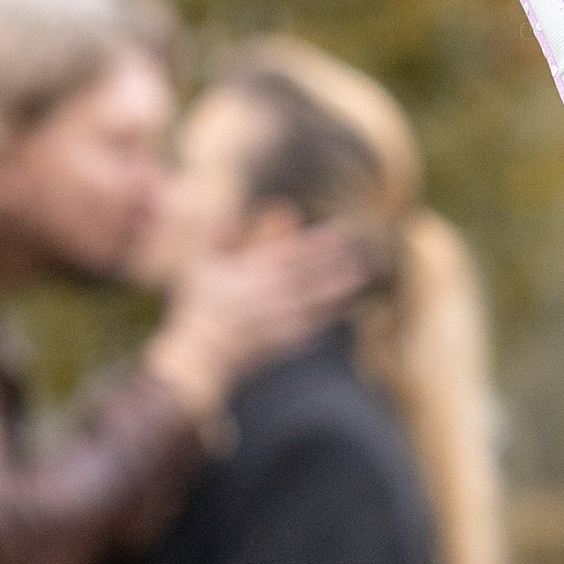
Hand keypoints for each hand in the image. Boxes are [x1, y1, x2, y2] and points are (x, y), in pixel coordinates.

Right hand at [141, 225, 370, 418]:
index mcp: (255, 274)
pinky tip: (345, 307)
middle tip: (361, 249)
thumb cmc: (201, 307)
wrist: (205, 352)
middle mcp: (273, 294)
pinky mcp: (285, 340)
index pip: (296, 254)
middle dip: (338, 261)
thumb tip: (227, 212)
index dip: (321, 243)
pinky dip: (331, 314)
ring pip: (318, 299)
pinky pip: (313, 325)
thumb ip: (217, 237)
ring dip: (341, 286)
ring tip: (362, 274)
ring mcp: (281, 318)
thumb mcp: (203, 266)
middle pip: (313, 274)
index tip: (342, 232)